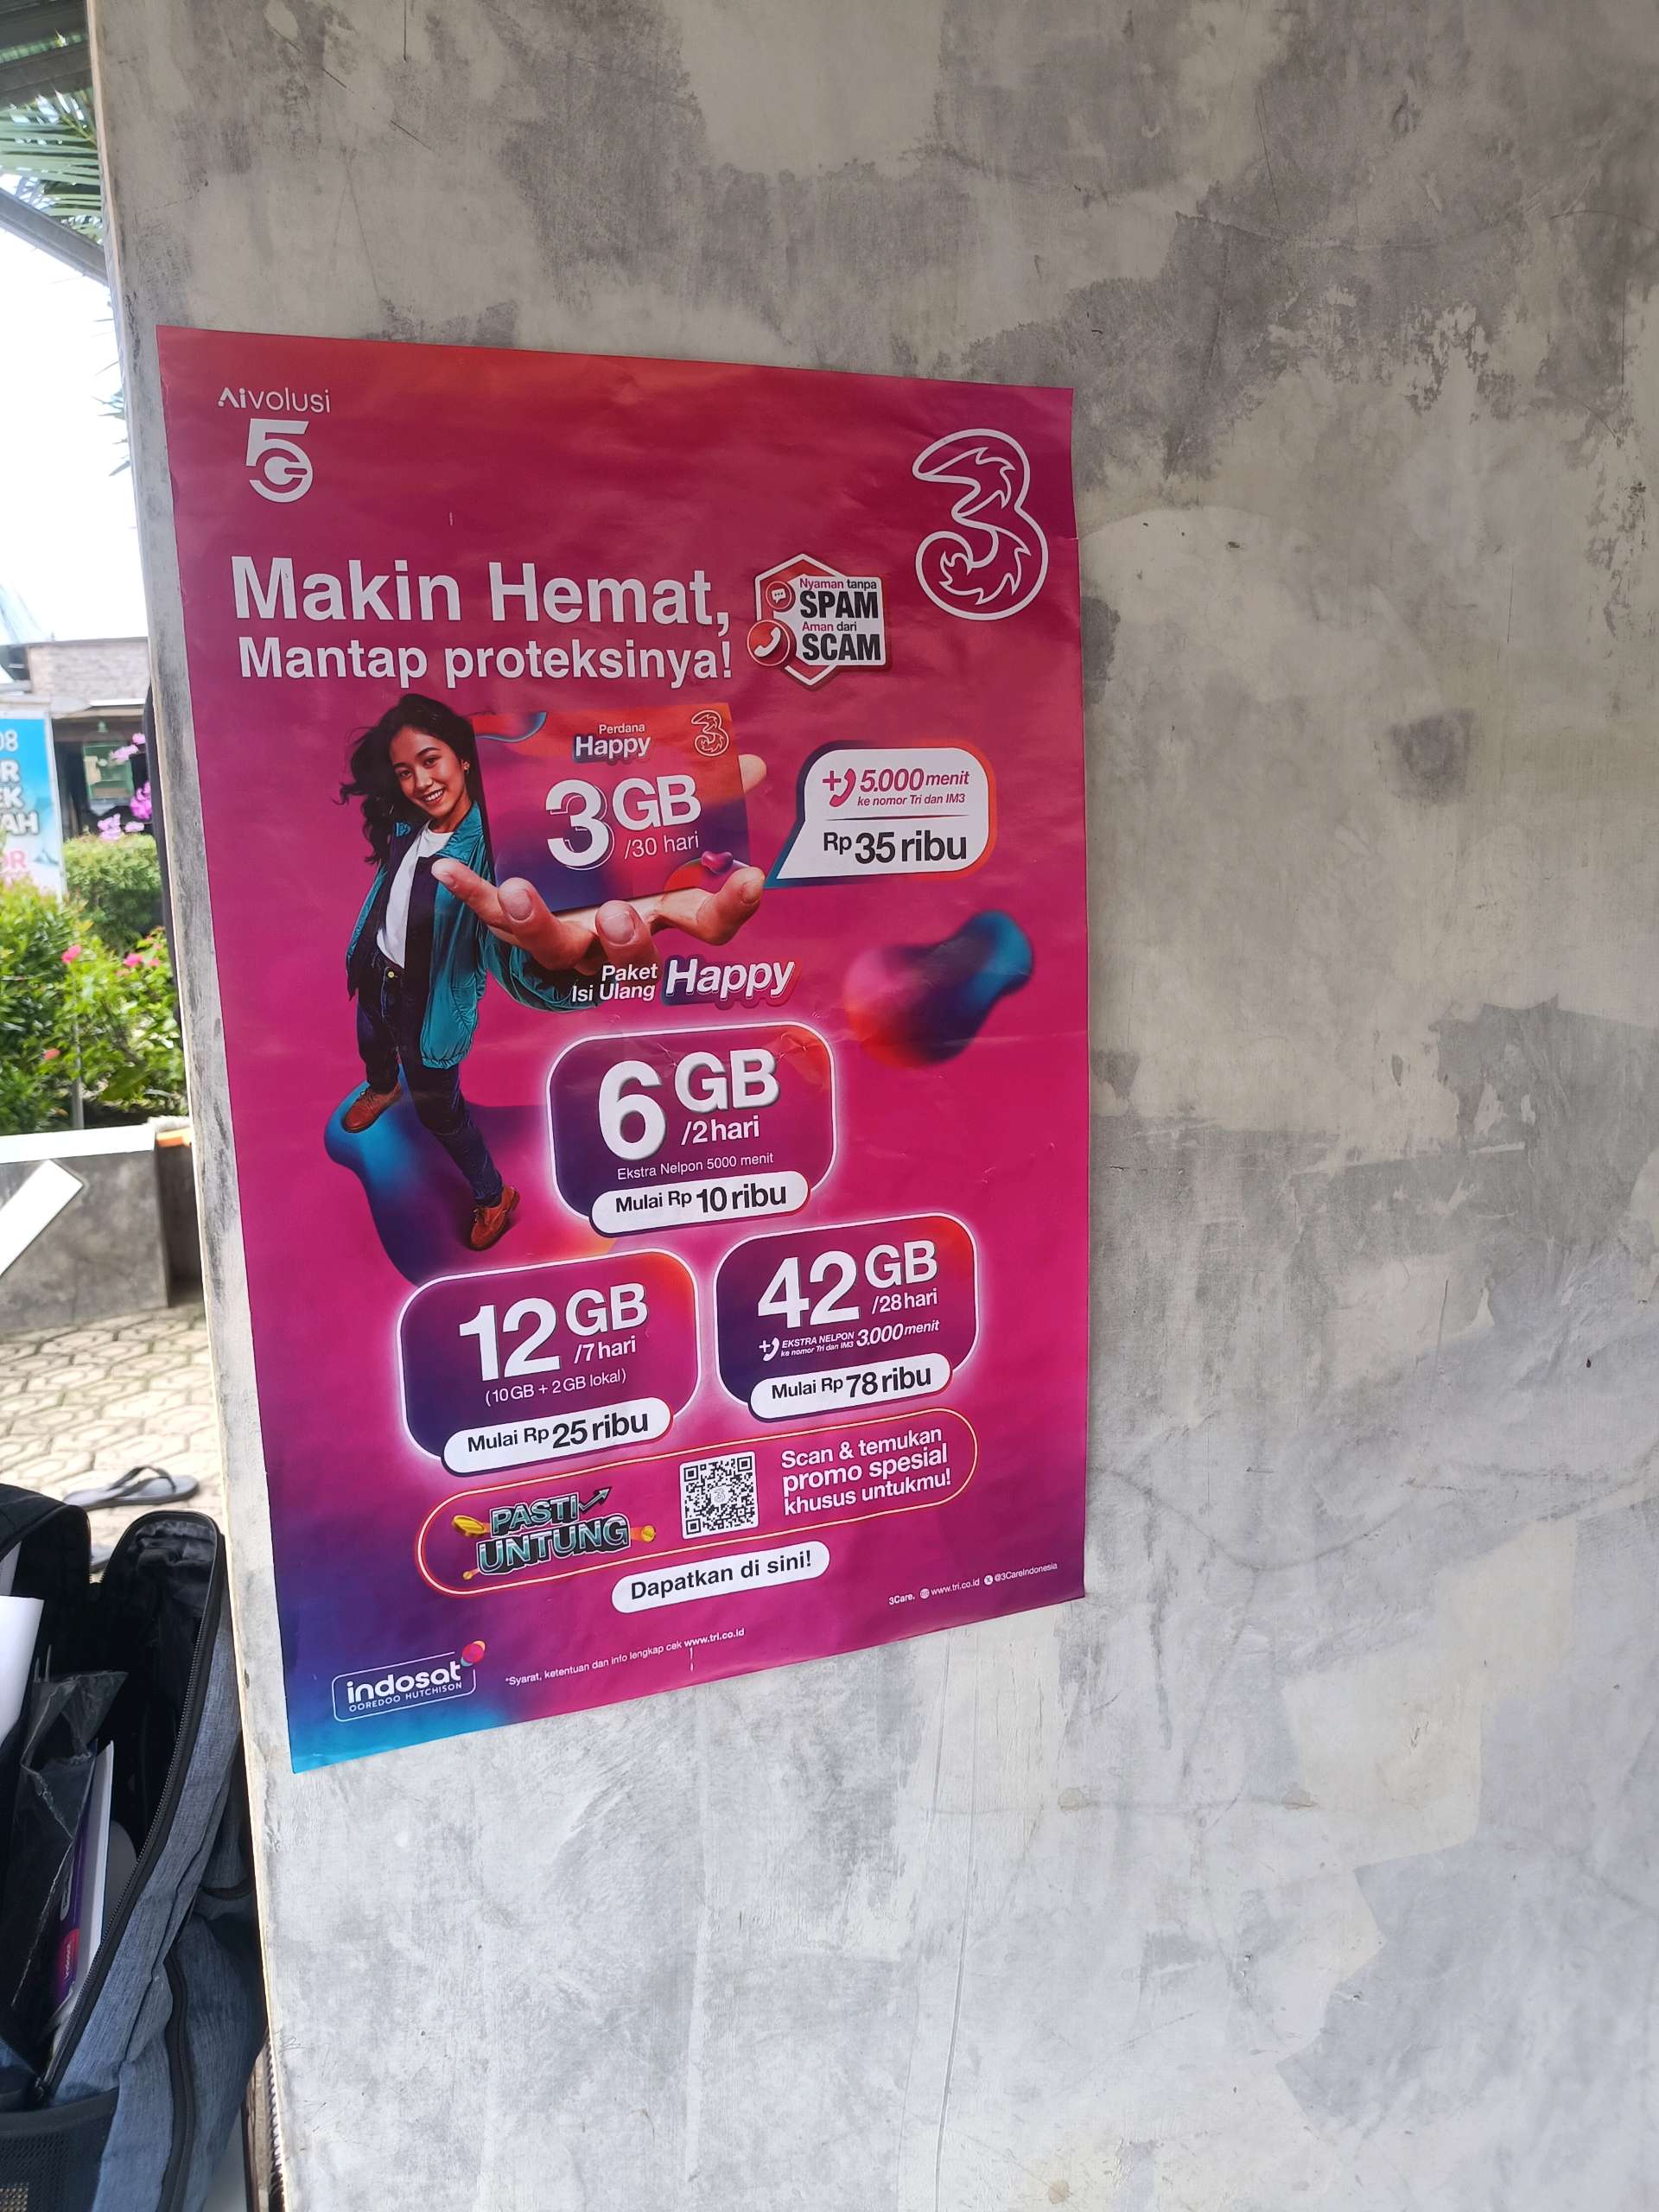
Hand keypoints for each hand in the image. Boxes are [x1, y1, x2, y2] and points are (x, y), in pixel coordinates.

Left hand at [431, 754, 767, 975]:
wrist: (553, 863)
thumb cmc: (618, 846)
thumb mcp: (658, 814)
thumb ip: (702, 790)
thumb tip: (751, 763)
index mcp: (662, 908)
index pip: (711, 924)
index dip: (733, 907)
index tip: (751, 877)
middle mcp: (617, 934)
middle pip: (634, 961)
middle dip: (627, 944)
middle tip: (620, 917)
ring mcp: (568, 937)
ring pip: (557, 951)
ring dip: (538, 925)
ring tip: (521, 892)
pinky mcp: (521, 928)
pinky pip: (494, 920)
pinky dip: (472, 894)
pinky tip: (448, 868)